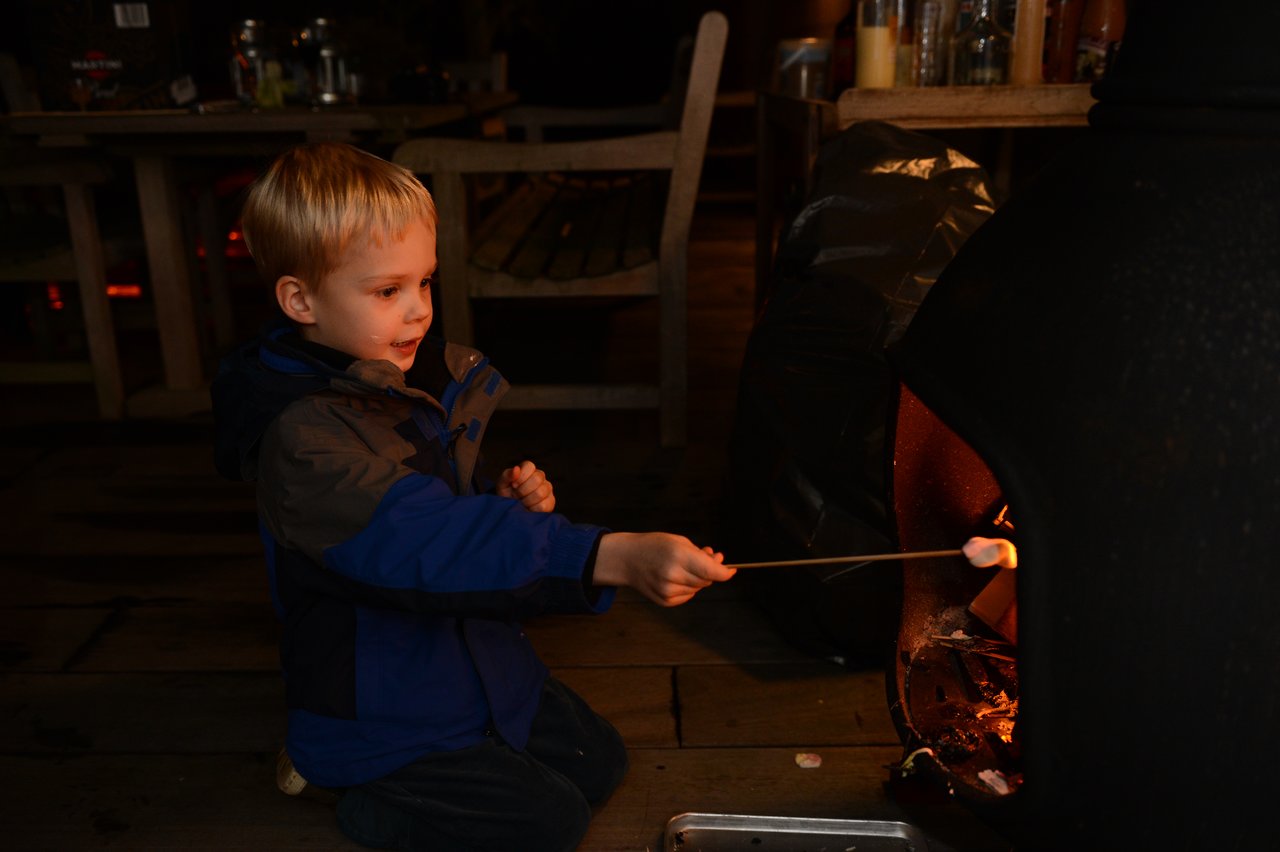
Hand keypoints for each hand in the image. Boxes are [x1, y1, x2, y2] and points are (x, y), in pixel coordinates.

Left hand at [496, 460, 554, 512]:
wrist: (511, 512)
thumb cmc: (506, 496)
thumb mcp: (502, 485)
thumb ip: (507, 475)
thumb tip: (516, 469)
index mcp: (528, 469)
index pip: (529, 466)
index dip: (521, 477)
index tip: (513, 486)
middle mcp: (540, 477)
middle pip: (537, 479)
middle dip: (522, 491)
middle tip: (516, 496)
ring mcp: (547, 489)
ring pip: (540, 493)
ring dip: (527, 501)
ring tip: (522, 503)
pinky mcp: (551, 502)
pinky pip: (543, 505)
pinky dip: (532, 509)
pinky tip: (528, 509)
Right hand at [593, 532, 735, 606]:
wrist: (627, 559)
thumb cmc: (654, 546)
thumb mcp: (679, 541)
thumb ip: (701, 553)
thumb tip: (720, 563)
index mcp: (678, 556)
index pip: (712, 571)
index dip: (725, 572)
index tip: (732, 570)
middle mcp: (673, 575)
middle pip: (707, 580)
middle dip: (710, 571)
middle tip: (706, 558)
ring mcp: (668, 590)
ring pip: (698, 589)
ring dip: (697, 579)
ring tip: (682, 566)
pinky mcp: (665, 601)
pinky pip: (687, 596)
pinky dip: (687, 588)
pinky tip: (674, 577)